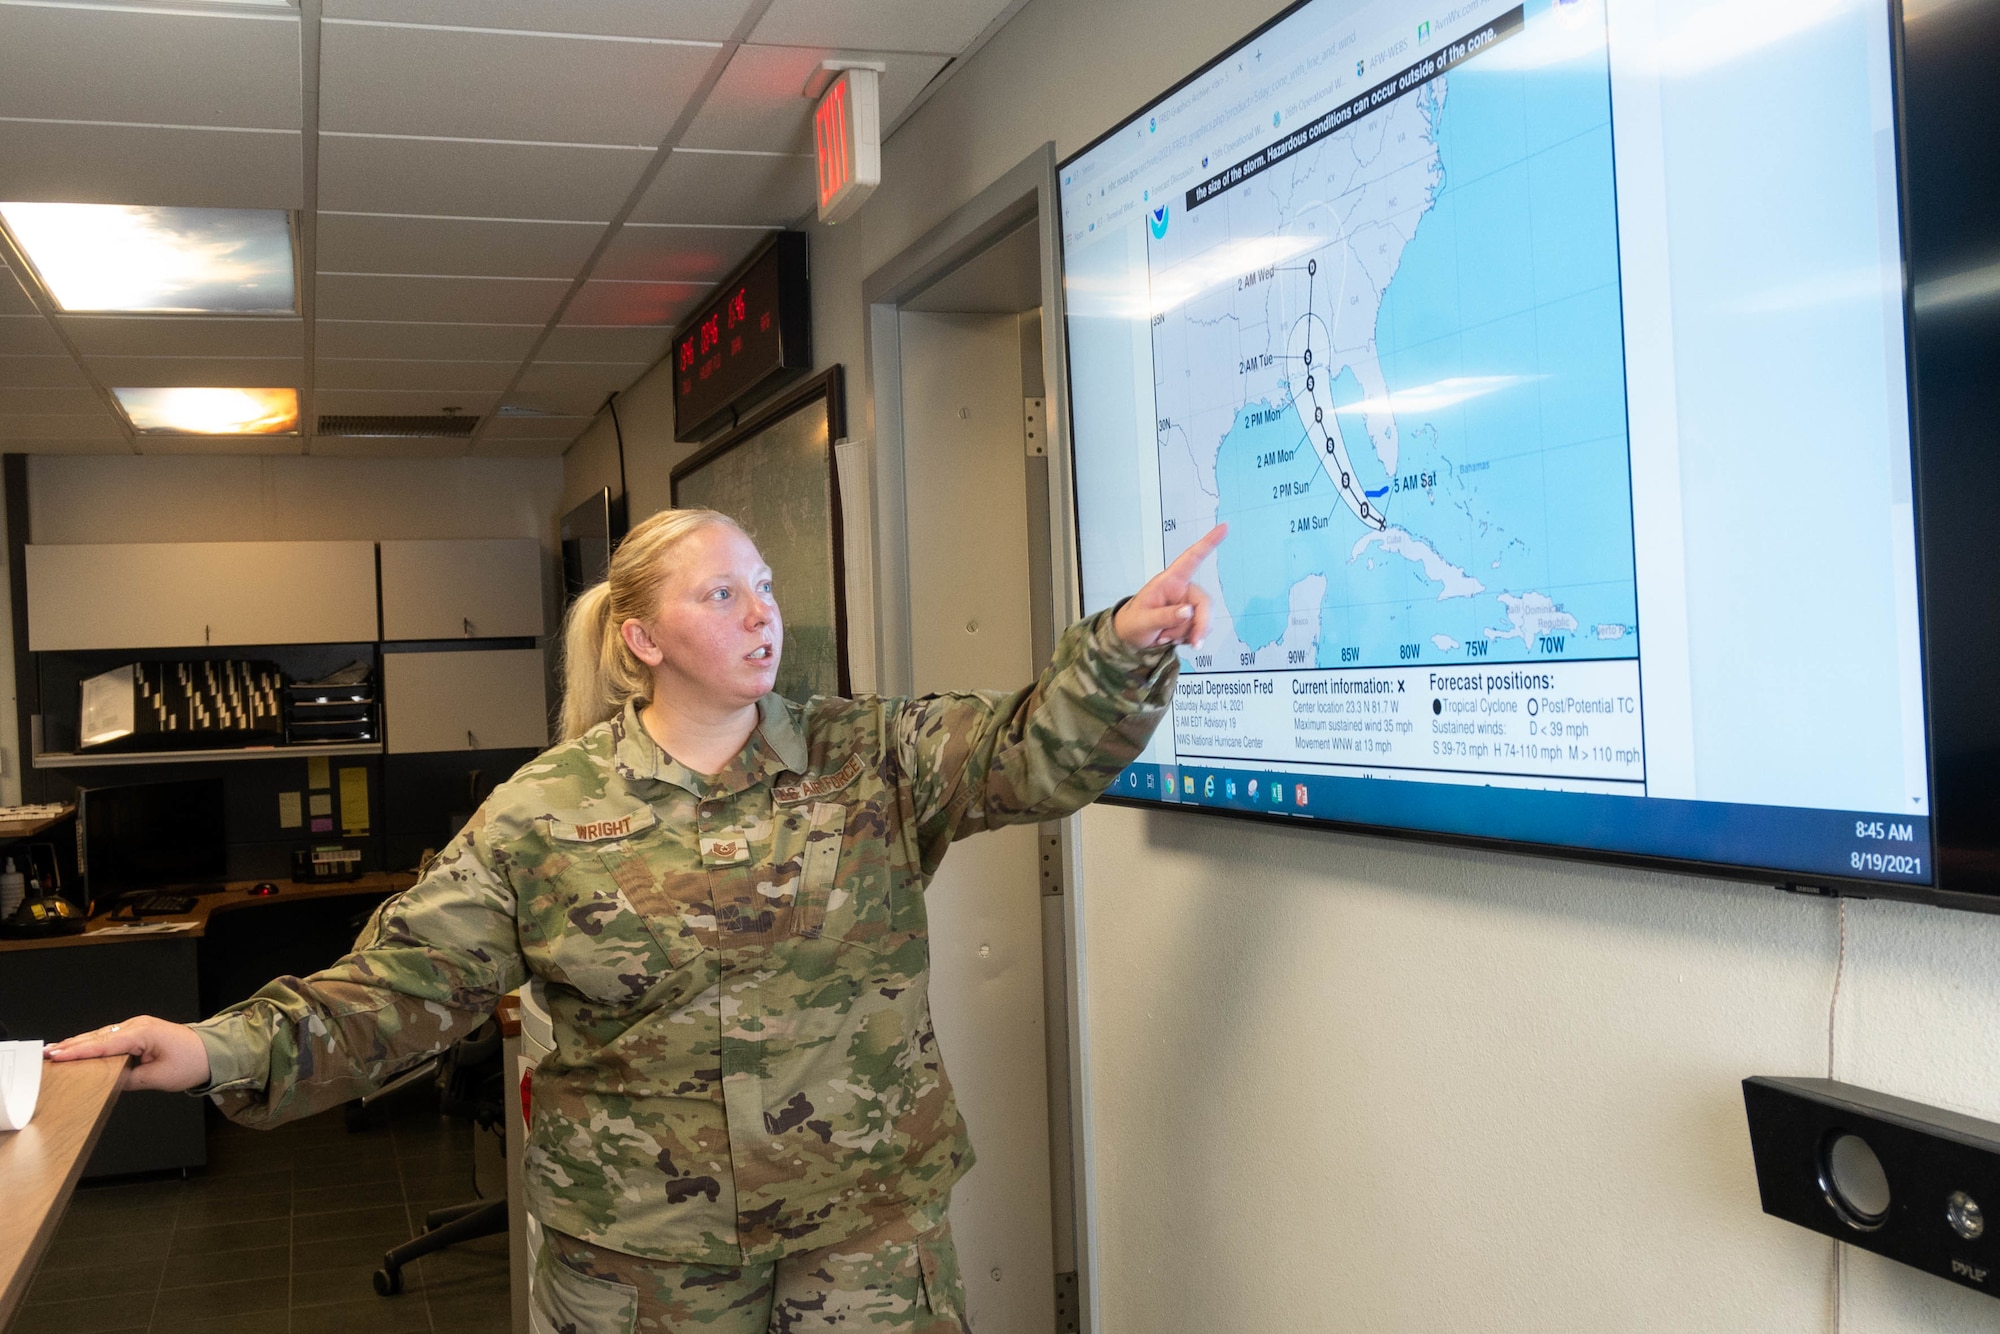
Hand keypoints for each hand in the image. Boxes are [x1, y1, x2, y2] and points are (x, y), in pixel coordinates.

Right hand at [46, 1015, 211, 1092]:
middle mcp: (138, 1026)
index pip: (104, 1044)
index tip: (57, 1055)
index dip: (79, 1051)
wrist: (212, 1052)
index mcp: (143, 1033)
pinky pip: (110, 1036)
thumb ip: (129, 1080)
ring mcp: (138, 1026)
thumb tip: (105, 1083)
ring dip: (79, 1043)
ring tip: (55, 1051)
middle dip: (71, 1045)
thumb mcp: (158, 1078)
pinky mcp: (138, 1031)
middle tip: (46, 1053)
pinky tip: (78, 1047)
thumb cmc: (191, 1063)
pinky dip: (92, 1042)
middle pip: (98, 1036)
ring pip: (102, 1035)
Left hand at [1113, 523, 1226, 649]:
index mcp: (1169, 581)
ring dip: (1187, 634)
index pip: (1191, 558)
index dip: (1208, 543)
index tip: (1224, 527)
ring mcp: (1186, 604)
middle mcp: (1181, 590)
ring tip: (1164, 636)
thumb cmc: (1133, 622)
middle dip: (1201, 625)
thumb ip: (1165, 616)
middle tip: (1195, 643)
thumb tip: (1188, 611)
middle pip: (1204, 603)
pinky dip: (1187, 638)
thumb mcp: (1144, 620)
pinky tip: (1170, 637)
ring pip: (1202, 620)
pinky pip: (1198, 629)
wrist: (1130, 637)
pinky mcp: (1189, 618)